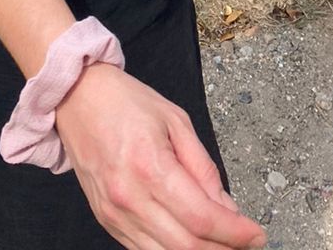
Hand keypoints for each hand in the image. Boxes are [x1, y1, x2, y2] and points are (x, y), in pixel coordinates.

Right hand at [56, 64, 264, 249]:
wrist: (77, 97)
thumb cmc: (125, 101)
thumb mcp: (175, 121)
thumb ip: (202, 167)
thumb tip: (226, 206)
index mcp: (150, 165)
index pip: (201, 217)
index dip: (234, 233)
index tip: (256, 235)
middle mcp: (129, 196)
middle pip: (186, 246)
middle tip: (245, 244)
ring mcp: (114, 213)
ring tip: (223, 245)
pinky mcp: (106, 220)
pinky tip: (191, 241)